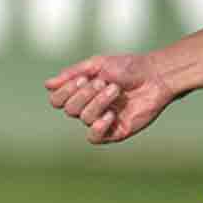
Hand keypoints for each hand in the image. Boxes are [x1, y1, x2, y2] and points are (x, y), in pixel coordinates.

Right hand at [45, 51, 174, 143]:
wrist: (155, 77)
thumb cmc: (128, 68)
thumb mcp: (97, 65)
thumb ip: (72, 74)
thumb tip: (47, 84)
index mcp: (80, 93)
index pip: (57, 100)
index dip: (65, 91)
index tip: (82, 79)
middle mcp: (88, 108)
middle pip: (69, 109)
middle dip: (85, 94)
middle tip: (104, 82)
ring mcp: (101, 121)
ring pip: (85, 119)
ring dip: (99, 102)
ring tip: (116, 91)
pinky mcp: (115, 132)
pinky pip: (95, 138)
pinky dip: (99, 127)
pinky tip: (110, 115)